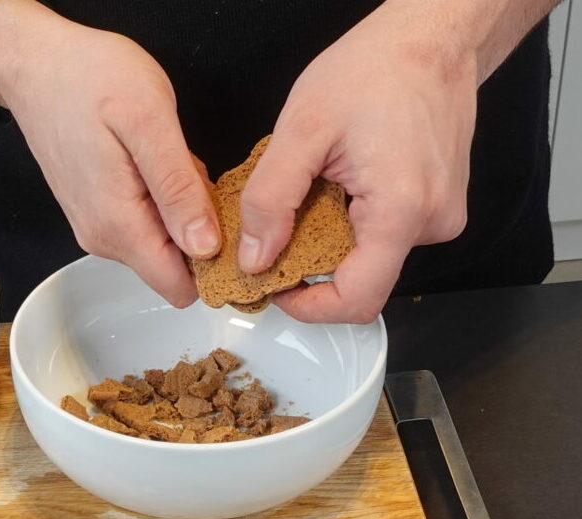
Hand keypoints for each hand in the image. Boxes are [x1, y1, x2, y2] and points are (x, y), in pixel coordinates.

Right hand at [0, 0, 218, 306]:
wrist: (36, 64)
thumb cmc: (88, 78)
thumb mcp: (149, 121)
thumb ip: (177, 189)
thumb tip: (205, 245)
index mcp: (119, 224)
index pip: (179, 286)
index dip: (217, 266)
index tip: (236, 228)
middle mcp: (103, 237)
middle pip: (175, 267)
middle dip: (202, 232)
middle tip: (201, 173)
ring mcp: (96, 226)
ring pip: (162, 244)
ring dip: (183, 212)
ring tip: (176, 160)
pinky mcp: (95, 211)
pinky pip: (145, 224)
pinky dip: (164, 200)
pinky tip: (158, 161)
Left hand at [237, 0, 478, 323]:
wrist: (430, 38)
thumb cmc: (377, 68)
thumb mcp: (301, 130)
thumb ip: (270, 199)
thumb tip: (254, 256)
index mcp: (401, 210)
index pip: (357, 300)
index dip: (309, 306)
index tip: (274, 286)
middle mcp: (431, 223)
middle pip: (360, 280)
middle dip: (311, 264)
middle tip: (277, 229)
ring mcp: (438, 216)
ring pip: (369, 257)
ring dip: (329, 238)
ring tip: (312, 191)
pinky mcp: (435, 206)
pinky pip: (384, 233)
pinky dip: (349, 220)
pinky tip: (337, 183)